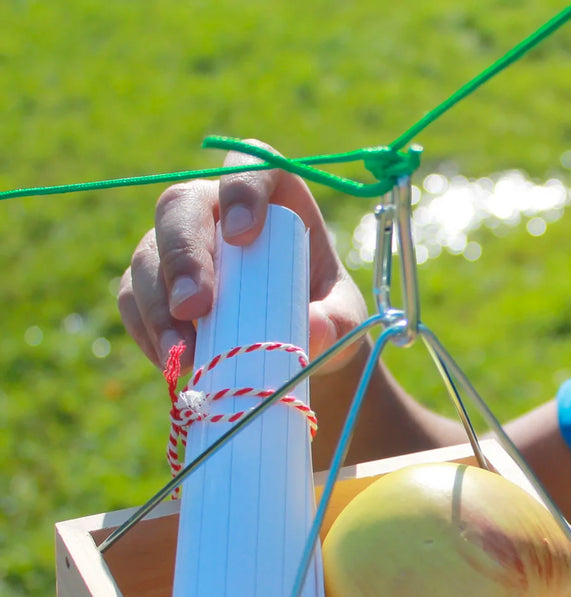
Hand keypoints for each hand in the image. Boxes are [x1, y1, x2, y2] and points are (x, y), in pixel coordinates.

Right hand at [118, 139, 367, 373]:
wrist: (297, 345)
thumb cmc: (324, 315)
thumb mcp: (342, 319)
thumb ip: (335, 321)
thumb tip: (312, 330)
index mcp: (272, 195)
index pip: (248, 166)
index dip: (239, 190)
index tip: (242, 236)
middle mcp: (216, 207)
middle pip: (181, 206)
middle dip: (183, 257)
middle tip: (197, 308)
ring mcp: (179, 243)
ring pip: (149, 253)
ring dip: (158, 304)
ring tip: (183, 351)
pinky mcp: (156, 283)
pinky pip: (132, 295)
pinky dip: (145, 328)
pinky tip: (168, 360)